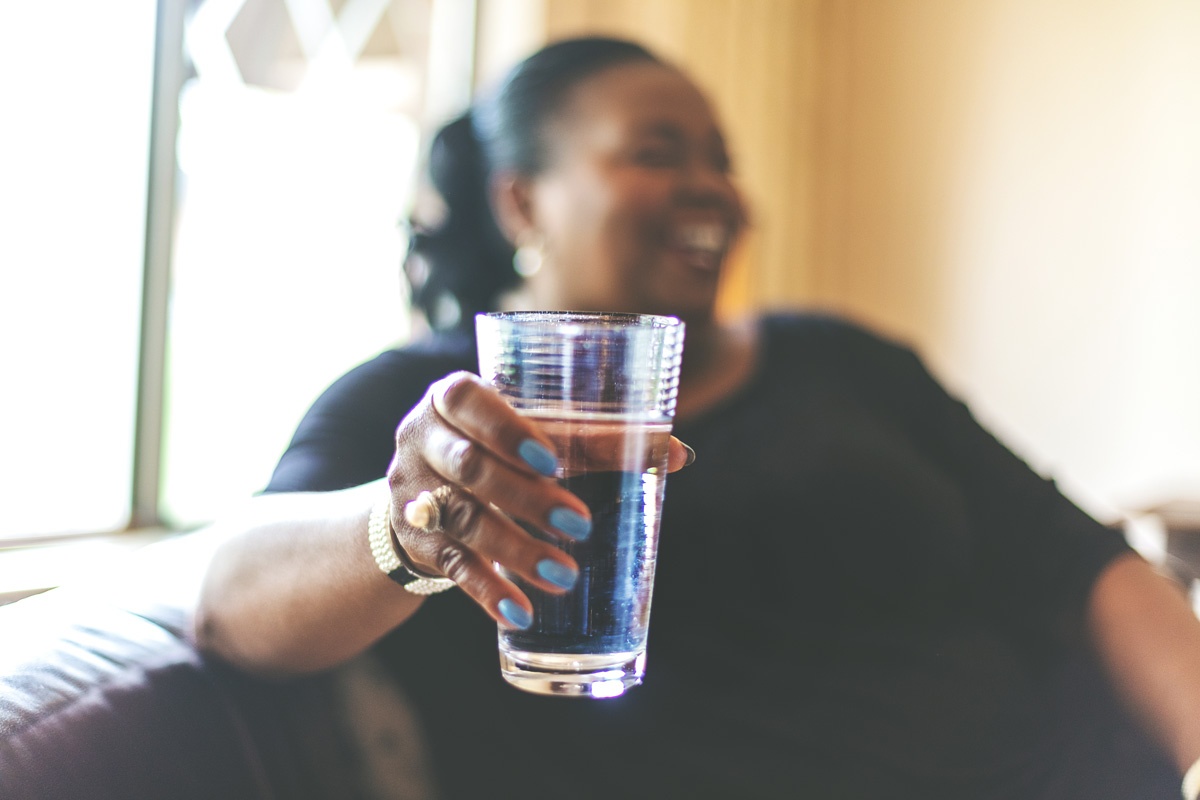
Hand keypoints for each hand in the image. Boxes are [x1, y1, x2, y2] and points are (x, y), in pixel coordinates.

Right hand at [386, 371, 691, 628]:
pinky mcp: (417, 540)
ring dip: (515, 550)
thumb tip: (678, 453)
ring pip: (463, 520)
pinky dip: (487, 591)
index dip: (505, 430)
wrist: (420, 492)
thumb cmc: (497, 447)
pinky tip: (520, 611)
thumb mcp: (531, 434)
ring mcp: (414, 491)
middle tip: (578, 525)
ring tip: (562, 576)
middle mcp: (422, 439)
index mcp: (452, 398)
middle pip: (470, 467)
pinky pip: (451, 567)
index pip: (467, 401)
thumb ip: (595, 440)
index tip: (552, 460)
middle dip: (525, 499)